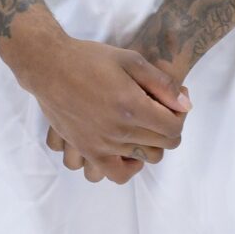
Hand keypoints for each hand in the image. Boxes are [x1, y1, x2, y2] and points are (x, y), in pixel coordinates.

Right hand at [6, 27, 187, 183]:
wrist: (49, 66)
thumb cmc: (89, 58)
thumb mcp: (130, 60)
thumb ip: (161, 84)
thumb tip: (185, 106)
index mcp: (132, 106)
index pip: (174, 128)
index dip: (179, 116)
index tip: (172, 104)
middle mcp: (119, 130)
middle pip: (162, 145)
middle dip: (167, 128)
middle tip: (157, 111)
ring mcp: (102, 144)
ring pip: (144, 158)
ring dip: (150, 143)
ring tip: (142, 126)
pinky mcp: (87, 150)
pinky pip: (115, 174)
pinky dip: (128, 167)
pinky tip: (128, 151)